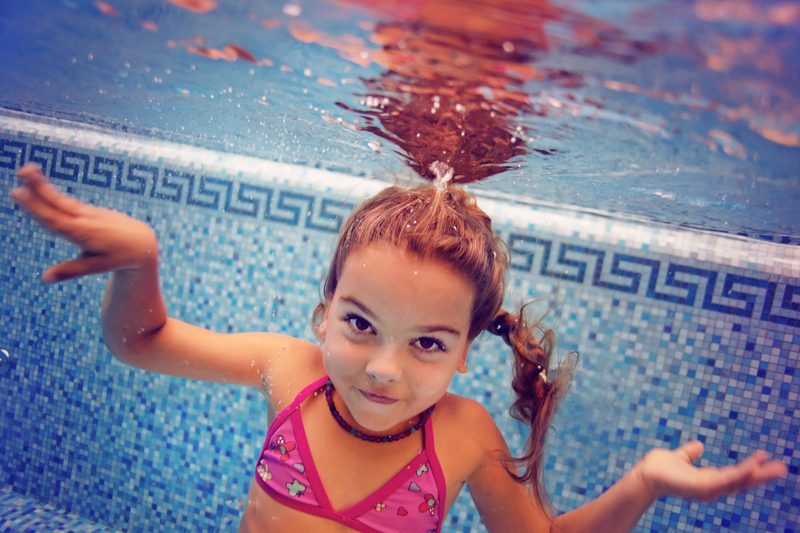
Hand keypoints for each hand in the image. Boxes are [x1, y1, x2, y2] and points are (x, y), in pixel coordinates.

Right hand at [9, 164, 158, 282]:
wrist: (143, 243)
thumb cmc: (120, 257)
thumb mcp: (97, 266)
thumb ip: (71, 270)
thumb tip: (44, 279)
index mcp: (84, 233)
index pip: (54, 219)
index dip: (35, 207)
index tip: (18, 193)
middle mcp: (85, 219)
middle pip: (57, 202)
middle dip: (39, 186)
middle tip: (22, 169)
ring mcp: (89, 212)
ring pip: (62, 199)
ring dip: (44, 185)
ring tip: (27, 170)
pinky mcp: (91, 210)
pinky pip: (69, 201)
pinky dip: (54, 194)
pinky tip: (41, 185)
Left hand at [638, 440, 787, 500]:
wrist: (644, 475)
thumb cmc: (659, 468)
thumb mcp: (680, 457)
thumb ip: (689, 453)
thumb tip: (699, 445)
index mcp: (708, 480)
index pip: (734, 475)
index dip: (749, 468)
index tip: (763, 458)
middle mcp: (711, 487)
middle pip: (741, 482)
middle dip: (761, 476)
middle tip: (782, 468)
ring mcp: (707, 489)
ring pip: (737, 482)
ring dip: (755, 475)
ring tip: (774, 467)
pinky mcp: (700, 488)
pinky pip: (724, 482)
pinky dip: (738, 475)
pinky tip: (751, 468)